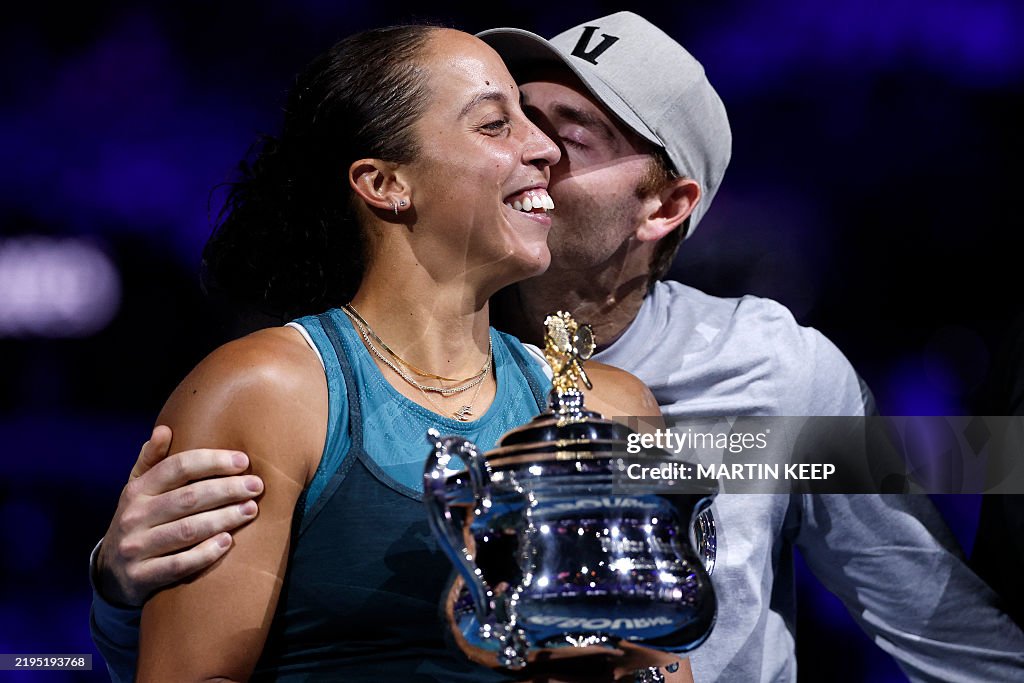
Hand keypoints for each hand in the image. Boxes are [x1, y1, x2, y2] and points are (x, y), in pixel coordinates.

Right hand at [94, 426, 263, 605]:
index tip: (243, 461)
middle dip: (226, 490)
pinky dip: (206, 553)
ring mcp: (136, 548)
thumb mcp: (137, 490)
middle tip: (256, 486)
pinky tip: (228, 542)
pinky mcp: (141, 577)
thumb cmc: (139, 521)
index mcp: (136, 490)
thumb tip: (164, 430)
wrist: (111, 573)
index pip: (177, 467)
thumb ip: (151, 461)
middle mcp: (133, 516)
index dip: (212, 462)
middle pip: (188, 498)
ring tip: (251, 509)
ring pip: (187, 530)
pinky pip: (179, 564)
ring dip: (224, 518)